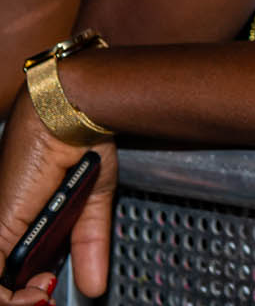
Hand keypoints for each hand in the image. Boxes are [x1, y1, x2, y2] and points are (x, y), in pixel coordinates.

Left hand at [0, 94, 115, 301]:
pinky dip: (9, 298)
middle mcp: (5, 226)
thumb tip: (96, 284)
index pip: (13, 273)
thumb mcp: (94, 202)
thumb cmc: (81, 143)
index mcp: (23, 223)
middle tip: (43, 302)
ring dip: (16, 304)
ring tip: (40, 300)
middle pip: (2, 281)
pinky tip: (33, 298)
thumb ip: (91, 245)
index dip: (26, 295)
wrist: (71, 115)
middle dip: (21, 304)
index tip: (47, 295)